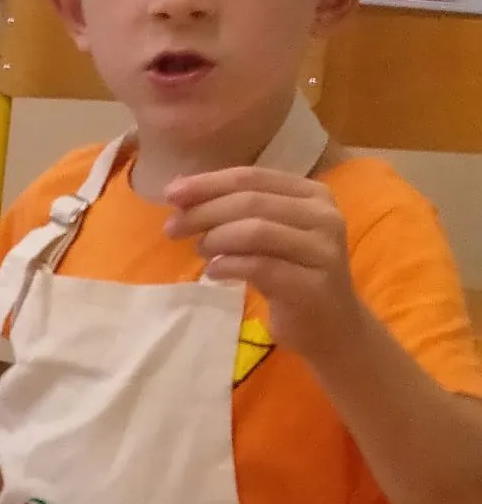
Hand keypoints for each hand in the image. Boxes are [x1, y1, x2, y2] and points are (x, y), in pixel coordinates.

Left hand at [164, 165, 364, 362]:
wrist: (332, 326)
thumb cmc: (290, 274)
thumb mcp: (265, 236)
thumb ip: (233, 211)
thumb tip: (180, 191)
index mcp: (312, 194)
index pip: (252, 177)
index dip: (208, 183)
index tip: (171, 194)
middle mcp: (324, 216)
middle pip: (251, 201)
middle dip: (204, 212)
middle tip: (172, 228)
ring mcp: (323, 250)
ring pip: (257, 230)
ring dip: (216, 238)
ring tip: (200, 251)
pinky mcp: (313, 285)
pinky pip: (260, 267)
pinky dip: (228, 266)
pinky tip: (213, 272)